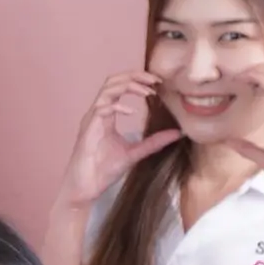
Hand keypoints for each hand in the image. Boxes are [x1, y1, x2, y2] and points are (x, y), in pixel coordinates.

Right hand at [56, 72, 182, 207]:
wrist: (85, 188)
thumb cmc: (103, 171)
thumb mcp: (135, 153)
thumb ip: (154, 142)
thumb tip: (178, 133)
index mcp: (106, 115)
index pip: (119, 87)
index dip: (138, 80)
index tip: (158, 83)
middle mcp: (97, 113)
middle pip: (112, 81)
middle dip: (134, 75)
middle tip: (156, 80)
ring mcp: (91, 119)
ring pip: (107, 89)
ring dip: (128, 85)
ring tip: (147, 91)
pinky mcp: (88, 128)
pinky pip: (102, 108)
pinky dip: (118, 105)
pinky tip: (132, 112)